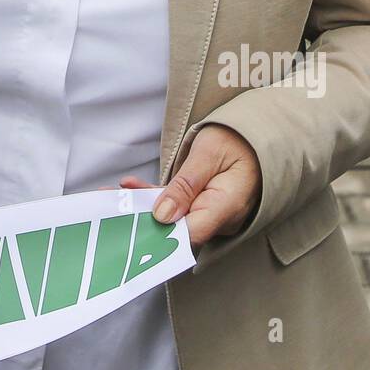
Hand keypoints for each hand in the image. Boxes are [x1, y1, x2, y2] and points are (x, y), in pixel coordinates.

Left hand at [114, 125, 261, 250]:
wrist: (260, 135)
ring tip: (111, 195)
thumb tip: (162, 216)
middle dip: (139, 220)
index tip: (128, 225)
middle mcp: (218, 218)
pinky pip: (176, 207)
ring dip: (141, 206)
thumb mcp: (209, 154)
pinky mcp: (202, 205)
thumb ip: (186, 185)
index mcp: (225, 208)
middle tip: (108, 208)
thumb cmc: (239, 140)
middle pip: (175, 230)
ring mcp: (210, 213)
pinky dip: (153, 198)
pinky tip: (131, 187)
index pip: (187, 234)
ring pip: (171, 218)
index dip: (156, 234)